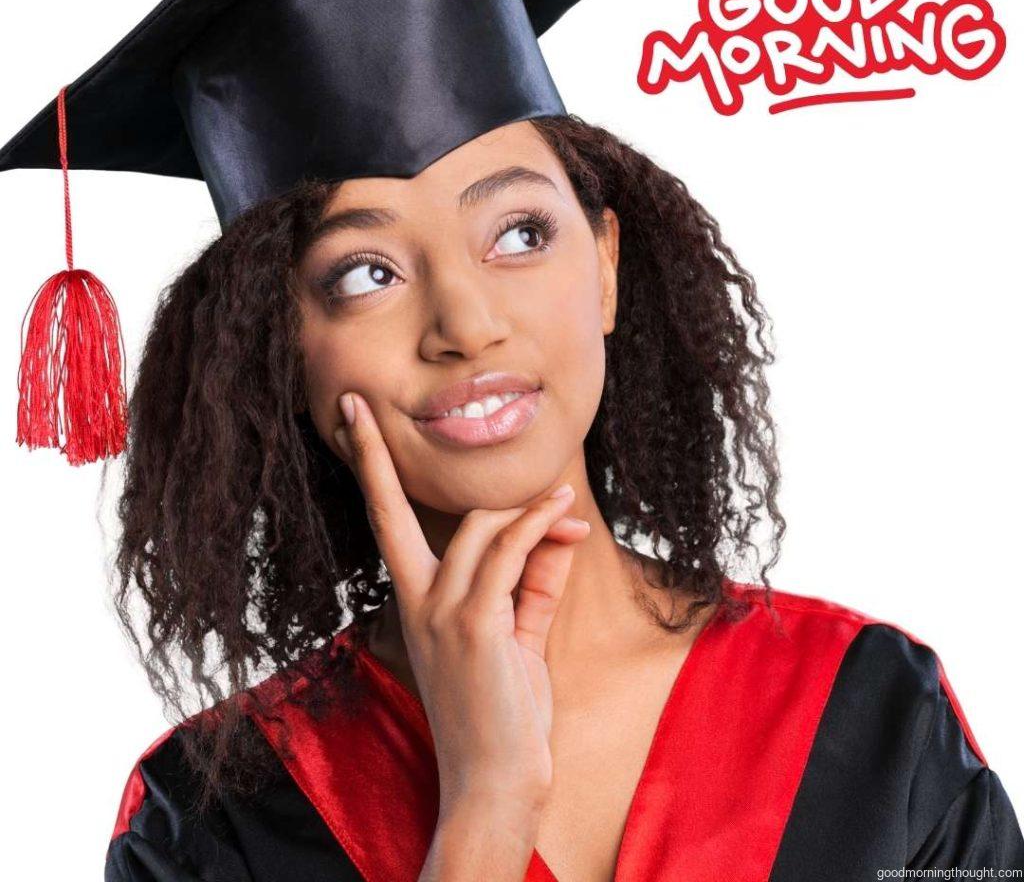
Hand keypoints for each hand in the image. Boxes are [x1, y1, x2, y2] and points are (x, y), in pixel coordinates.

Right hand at [334, 391, 589, 817]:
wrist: (498, 782)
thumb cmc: (503, 710)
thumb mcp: (515, 633)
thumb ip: (530, 579)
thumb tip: (554, 529)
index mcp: (415, 599)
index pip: (383, 520)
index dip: (368, 466)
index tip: (350, 417)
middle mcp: (416, 600)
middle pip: (400, 508)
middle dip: (374, 453)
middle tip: (370, 408)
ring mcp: (441, 612)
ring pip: (479, 526)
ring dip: (525, 508)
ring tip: (564, 505)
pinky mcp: (476, 626)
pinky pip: (509, 553)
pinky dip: (538, 525)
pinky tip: (563, 514)